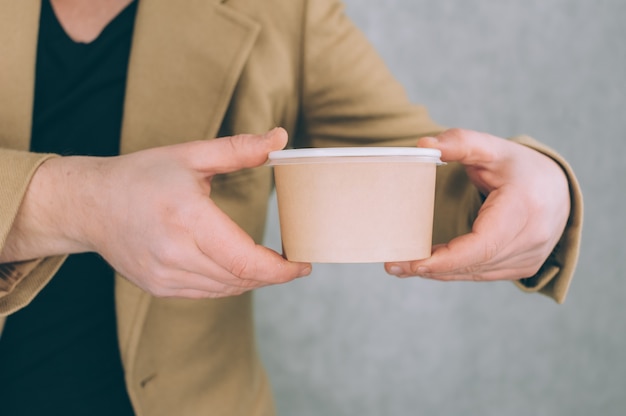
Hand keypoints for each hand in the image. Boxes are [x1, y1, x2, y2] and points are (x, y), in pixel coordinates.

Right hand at [2, 128, 311, 297]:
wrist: (91, 205)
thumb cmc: (142, 175)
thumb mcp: (191, 155)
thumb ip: (239, 149)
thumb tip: (281, 137)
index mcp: (187, 218)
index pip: (245, 260)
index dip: (280, 270)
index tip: (303, 264)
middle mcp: (175, 253)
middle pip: (240, 278)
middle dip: (272, 274)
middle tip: (292, 262)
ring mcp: (164, 276)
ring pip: (226, 289)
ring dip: (252, 279)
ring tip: (269, 264)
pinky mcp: (159, 287)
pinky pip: (207, 292)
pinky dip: (229, 282)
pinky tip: (236, 267)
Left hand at [385, 128, 569, 281]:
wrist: (557, 188)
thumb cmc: (520, 167)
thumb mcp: (492, 147)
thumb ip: (459, 142)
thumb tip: (422, 144)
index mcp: (525, 208)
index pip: (484, 244)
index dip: (448, 258)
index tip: (415, 262)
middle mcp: (532, 238)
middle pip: (475, 263)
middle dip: (432, 268)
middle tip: (393, 265)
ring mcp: (529, 257)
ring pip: (476, 272)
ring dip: (438, 273)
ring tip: (401, 267)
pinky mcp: (523, 267)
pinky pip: (482, 274)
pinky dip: (454, 272)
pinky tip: (427, 267)